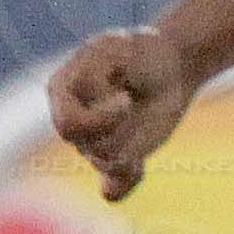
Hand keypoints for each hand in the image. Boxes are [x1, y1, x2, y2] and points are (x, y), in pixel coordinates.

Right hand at [47, 24, 195, 202]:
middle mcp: (74, 120)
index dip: (98, 117)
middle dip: (114, 131)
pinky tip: (137, 170)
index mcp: (62, 90)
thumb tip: (96, 114)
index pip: (69, 123)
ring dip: (130, 145)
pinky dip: (123, 184)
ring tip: (144, 113)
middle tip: (131, 103)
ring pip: (106, 161)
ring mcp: (95, 140)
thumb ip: (98, 74)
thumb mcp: (118, 47)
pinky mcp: (119, 156)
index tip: (126, 97)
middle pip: (85, 146)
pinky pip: (112, 187)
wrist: (171, 66)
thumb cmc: (141, 50)